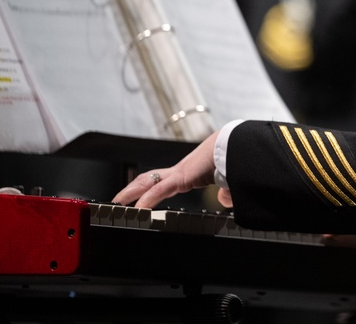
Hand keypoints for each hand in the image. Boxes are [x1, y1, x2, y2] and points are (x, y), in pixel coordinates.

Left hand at [112, 130, 230, 208]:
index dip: (149, 190)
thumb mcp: (228, 181)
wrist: (237, 146)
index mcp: (189, 173)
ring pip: (147, 181)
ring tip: (118, 202)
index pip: (163, 182)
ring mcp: (179, 172)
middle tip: (117, 200)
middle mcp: (180, 170)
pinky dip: (147, 199)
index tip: (140, 200)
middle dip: (131, 189)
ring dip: (131, 192)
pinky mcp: (182, 176)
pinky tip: (139, 208)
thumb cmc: (234, 158)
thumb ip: (225, 192)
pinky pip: (160, 189)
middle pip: (148, 178)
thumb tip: (223, 199)